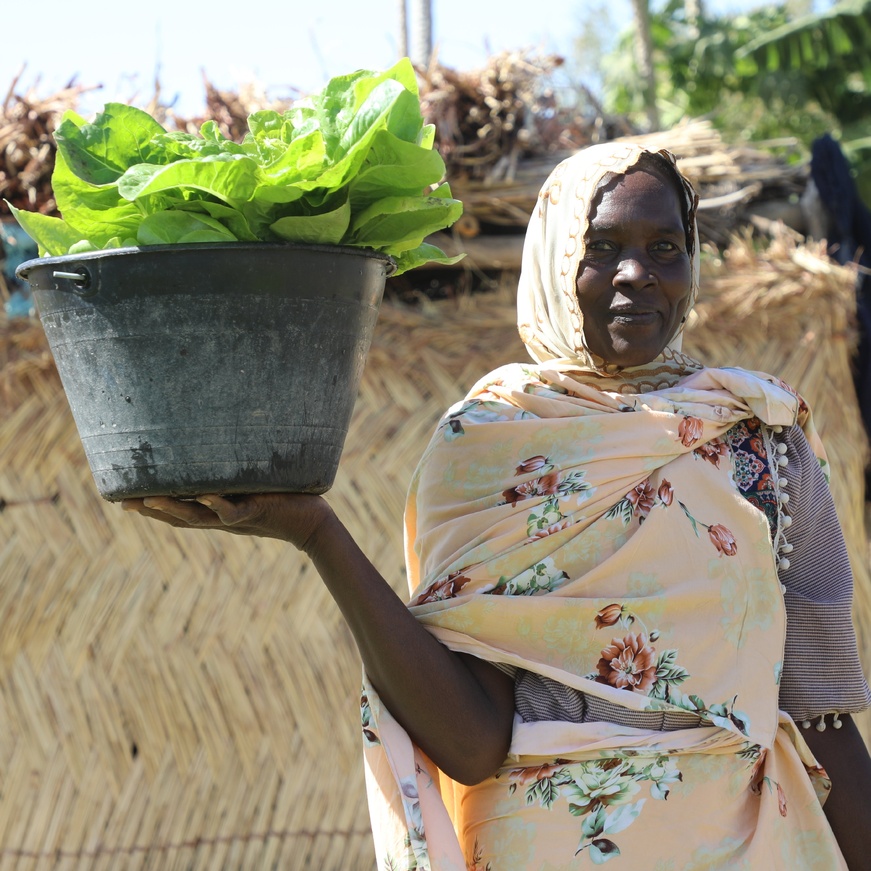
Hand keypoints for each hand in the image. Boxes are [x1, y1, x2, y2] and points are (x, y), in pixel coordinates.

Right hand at [121, 492, 334, 550]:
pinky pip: (234, 511)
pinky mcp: (257, 512)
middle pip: (178, 516)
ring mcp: (237, 517)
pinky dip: (219, 503)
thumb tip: (219, 443)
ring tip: (146, 499)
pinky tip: (204, 494)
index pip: (177, 510)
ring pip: (198, 517)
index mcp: (216, 510)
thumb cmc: (284, 498)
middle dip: (149, 509)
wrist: (313, 522)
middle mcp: (221, 517)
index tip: (121, 497)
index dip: (150, 505)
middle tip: (120, 501)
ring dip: (172, 509)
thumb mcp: (253, 484)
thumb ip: (234, 471)